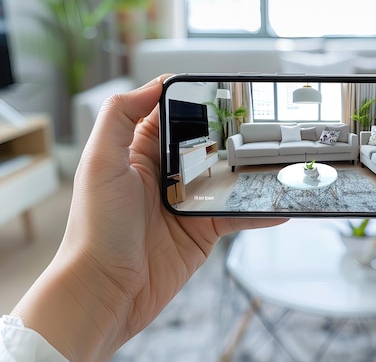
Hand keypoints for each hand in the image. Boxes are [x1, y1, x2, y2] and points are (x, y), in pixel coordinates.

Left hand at [11, 77, 286, 360]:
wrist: (106, 291)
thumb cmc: (95, 228)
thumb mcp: (100, 163)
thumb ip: (120, 117)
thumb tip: (154, 83)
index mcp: (140, 152)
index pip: (171, 113)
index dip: (195, 99)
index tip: (225, 89)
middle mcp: (166, 174)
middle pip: (207, 143)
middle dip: (232, 132)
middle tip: (264, 121)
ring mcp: (188, 202)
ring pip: (228, 177)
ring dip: (252, 170)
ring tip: (279, 158)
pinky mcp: (204, 230)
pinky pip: (239, 214)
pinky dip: (261, 210)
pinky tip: (281, 203)